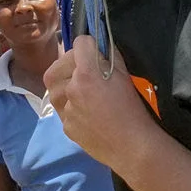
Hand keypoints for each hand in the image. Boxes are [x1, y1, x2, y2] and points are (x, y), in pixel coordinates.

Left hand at [45, 35, 155, 175]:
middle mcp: (71, 90)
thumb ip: (110, 57)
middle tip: (87, 71)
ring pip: (55, 88)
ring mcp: (65, 110)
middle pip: (58, 65)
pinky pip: (62, 109)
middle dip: (71, 64)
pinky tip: (88, 112)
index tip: (97, 52)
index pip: (80, 43)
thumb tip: (99, 47)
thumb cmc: (135, 110)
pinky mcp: (66, 126)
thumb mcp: (126, 76)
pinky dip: (72, 106)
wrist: (132, 147)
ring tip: (84, 91)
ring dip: (66, 85)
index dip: (90, 46)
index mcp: (88, 74)